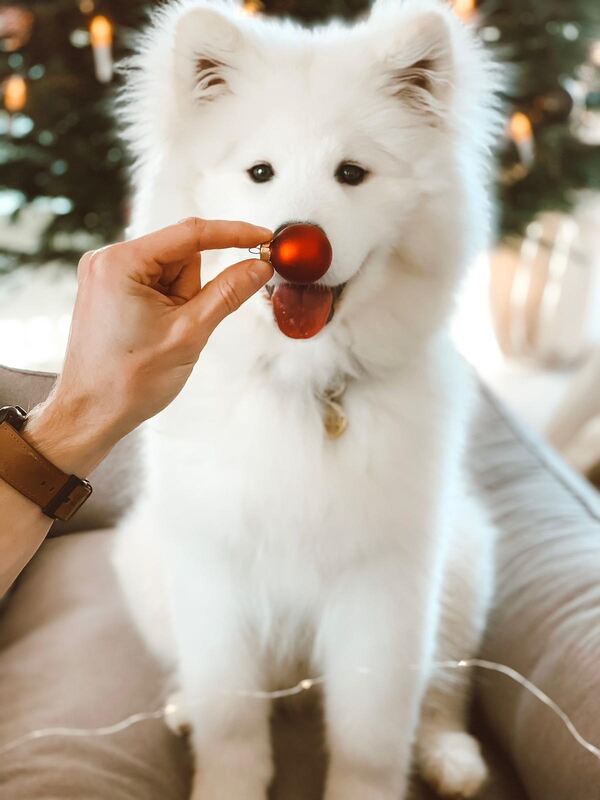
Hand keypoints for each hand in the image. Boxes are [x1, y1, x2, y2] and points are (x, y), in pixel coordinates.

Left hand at [24, 218, 272, 475]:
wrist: (91, 415)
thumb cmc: (128, 381)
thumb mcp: (190, 333)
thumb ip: (228, 293)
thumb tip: (259, 266)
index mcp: (120, 262)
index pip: (190, 233)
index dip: (233, 234)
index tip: (264, 237)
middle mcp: (108, 260)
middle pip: (181, 255)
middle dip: (194, 290)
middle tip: (184, 327)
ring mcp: (107, 276)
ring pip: (171, 273)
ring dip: (182, 302)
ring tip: (164, 336)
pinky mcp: (111, 291)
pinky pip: (157, 286)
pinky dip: (170, 307)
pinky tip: (156, 334)